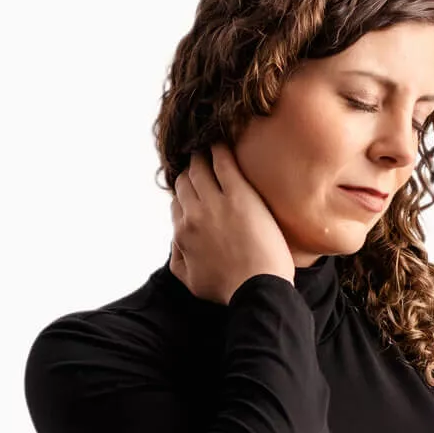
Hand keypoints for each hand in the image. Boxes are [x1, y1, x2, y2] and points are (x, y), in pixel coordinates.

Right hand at [168, 143, 295, 304]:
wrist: (258, 288)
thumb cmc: (228, 289)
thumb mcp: (190, 281)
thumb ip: (177, 257)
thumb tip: (176, 239)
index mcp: (182, 234)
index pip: (177, 204)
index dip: (184, 196)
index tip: (193, 190)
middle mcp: (194, 215)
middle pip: (185, 182)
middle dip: (189, 172)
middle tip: (198, 163)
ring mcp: (216, 203)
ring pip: (200, 169)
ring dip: (201, 156)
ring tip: (207, 148)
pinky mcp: (239, 195)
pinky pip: (224, 163)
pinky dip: (219, 149)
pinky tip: (221, 142)